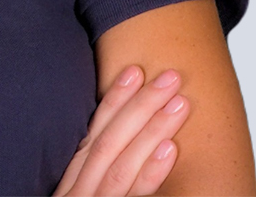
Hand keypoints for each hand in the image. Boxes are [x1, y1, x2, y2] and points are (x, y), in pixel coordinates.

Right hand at [53, 66, 189, 195]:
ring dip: (152, 129)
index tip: (136, 70)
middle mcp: (81, 185)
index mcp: (75, 175)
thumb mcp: (80, 188)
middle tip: (171, 77)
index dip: (115, 99)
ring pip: (122, 162)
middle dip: (141, 104)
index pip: (95, 130)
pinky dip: (151, 172)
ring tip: (180, 103)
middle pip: (110, 140)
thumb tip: (122, 130)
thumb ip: (94, 168)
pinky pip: (135, 195)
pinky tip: (170, 148)